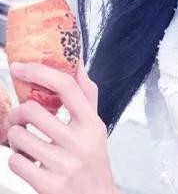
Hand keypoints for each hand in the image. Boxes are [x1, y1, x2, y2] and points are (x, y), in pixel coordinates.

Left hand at [6, 59, 116, 193]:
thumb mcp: (96, 129)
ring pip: (19, 136)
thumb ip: (87, 96)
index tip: (19, 67)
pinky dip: (15, 159)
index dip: (39, 72)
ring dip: (14, 137)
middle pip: (34, 111)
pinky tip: (26, 161)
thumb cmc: (93, 163)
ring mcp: (64, 165)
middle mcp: (80, 143)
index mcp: (92, 124)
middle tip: (18, 117)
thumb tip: (77, 64)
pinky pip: (16, 162)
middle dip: (17, 113)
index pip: (66, 87)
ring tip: (22, 141)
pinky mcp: (49, 186)